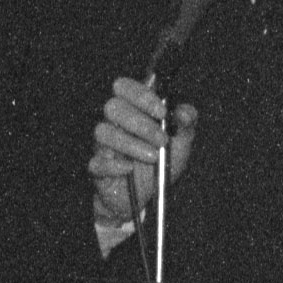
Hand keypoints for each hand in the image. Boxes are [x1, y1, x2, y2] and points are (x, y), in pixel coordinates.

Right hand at [89, 76, 187, 242]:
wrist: (148, 195)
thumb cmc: (161, 161)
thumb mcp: (180, 142)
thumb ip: (186, 124)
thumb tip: (184, 112)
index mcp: (132, 109)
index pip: (124, 86)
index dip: (141, 94)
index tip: (162, 112)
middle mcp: (113, 123)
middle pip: (113, 107)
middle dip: (141, 123)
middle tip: (162, 140)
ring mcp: (102, 144)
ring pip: (103, 132)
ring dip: (130, 143)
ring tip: (153, 156)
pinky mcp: (97, 168)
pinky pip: (95, 162)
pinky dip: (113, 164)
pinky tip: (129, 168)